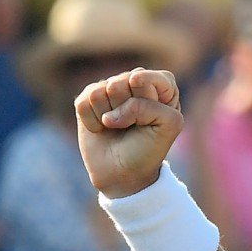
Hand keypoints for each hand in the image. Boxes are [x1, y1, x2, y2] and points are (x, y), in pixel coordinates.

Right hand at [74, 68, 181, 197]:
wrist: (123, 173)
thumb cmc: (149, 148)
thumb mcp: (168, 125)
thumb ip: (148, 106)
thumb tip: (110, 114)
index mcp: (161, 86)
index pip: (149, 77)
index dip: (146, 98)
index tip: (150, 119)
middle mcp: (134, 82)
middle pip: (122, 81)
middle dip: (127, 109)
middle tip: (132, 126)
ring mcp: (109, 90)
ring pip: (100, 91)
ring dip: (109, 118)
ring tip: (117, 128)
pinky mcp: (87, 100)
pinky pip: (83, 102)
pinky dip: (92, 121)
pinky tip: (101, 129)